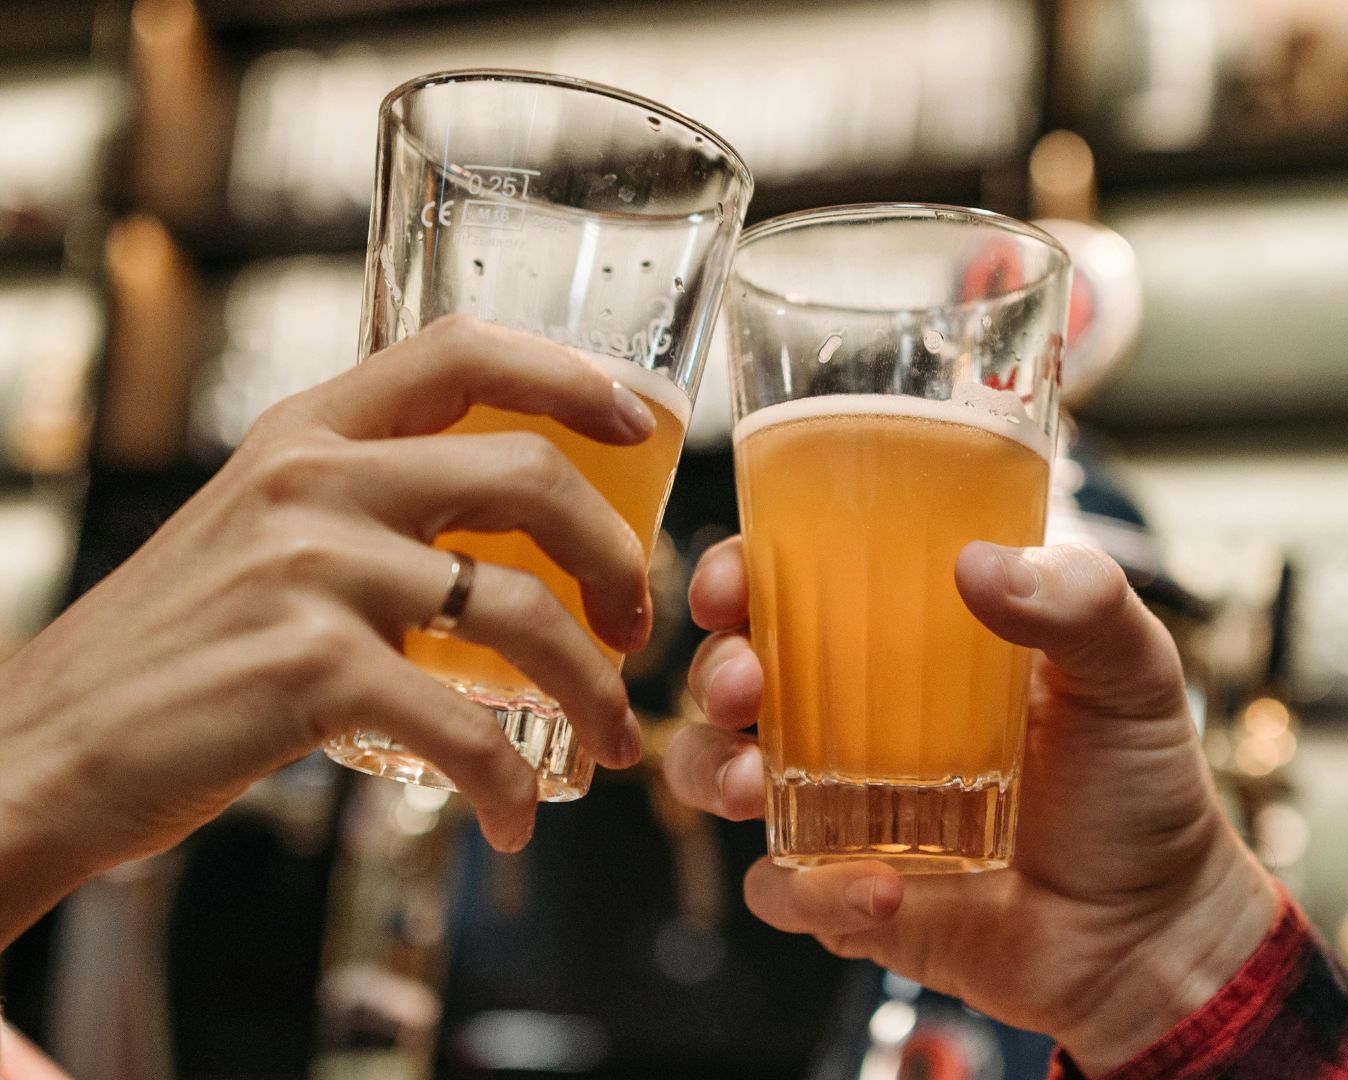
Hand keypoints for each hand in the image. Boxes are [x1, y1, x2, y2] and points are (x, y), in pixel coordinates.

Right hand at [0, 316, 654, 944]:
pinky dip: (510, 784)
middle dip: (616, 555)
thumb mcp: (259, 533)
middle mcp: (312, 483)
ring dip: (594, 688)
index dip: (568, 374)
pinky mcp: (308, 672)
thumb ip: (362, 507)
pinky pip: (465, 726)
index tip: (636, 421)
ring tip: (610, 738)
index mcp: (305, 433)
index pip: (461, 353)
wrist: (43, 748)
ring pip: (522, 611)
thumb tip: (507, 528)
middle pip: (528, 476)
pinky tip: (513, 819)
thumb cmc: (171, 653)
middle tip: (632, 625)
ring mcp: (310, 573)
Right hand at [665, 539, 1277, 1072]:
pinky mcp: (848, 896)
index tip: (731, 583)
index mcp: (910, 643)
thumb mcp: (1132, 671)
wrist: (1157, 928)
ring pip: (722, 775)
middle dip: (712, 672)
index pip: (796, 586)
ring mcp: (844, 808)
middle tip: (742, 684)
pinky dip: (808, 893)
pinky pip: (784, 892)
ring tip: (757, 788)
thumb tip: (978, 562)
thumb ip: (1080, 601)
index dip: (740, 575)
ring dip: (716, 771)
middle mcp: (859, 717)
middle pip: (735, 674)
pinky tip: (878, 891)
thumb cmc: (1140, 785)